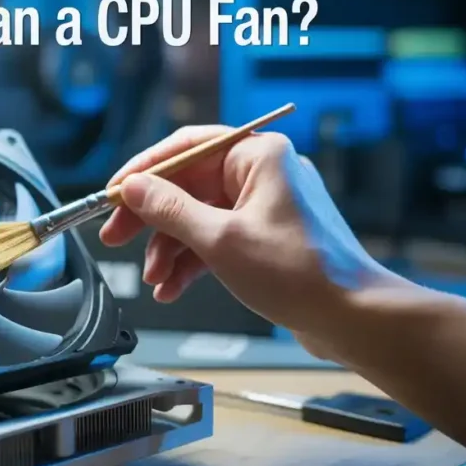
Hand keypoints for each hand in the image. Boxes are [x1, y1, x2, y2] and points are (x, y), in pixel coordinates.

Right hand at [100, 126, 394, 352]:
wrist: (353, 318)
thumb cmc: (298, 273)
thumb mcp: (218, 240)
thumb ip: (168, 210)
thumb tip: (132, 187)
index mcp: (258, 155)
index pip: (185, 147)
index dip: (143, 171)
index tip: (112, 195)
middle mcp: (263, 172)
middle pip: (188, 184)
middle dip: (150, 217)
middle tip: (115, 237)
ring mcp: (266, 205)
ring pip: (199, 216)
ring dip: (171, 248)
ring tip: (155, 279)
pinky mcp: (267, 236)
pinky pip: (217, 238)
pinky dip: (193, 261)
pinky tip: (173, 287)